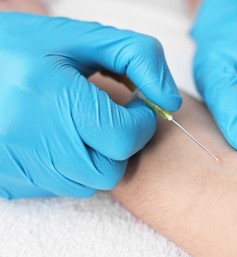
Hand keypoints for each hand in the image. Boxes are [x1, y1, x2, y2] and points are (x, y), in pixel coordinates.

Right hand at [0, 13, 181, 198]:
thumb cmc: (21, 47)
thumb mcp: (82, 38)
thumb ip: (138, 58)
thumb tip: (169, 101)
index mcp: (52, 97)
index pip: (123, 138)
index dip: (141, 122)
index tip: (137, 107)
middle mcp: (32, 139)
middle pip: (108, 170)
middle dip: (121, 144)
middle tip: (112, 118)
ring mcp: (18, 164)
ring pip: (87, 184)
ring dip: (98, 157)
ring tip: (82, 126)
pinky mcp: (8, 178)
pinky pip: (59, 187)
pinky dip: (71, 167)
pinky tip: (59, 139)